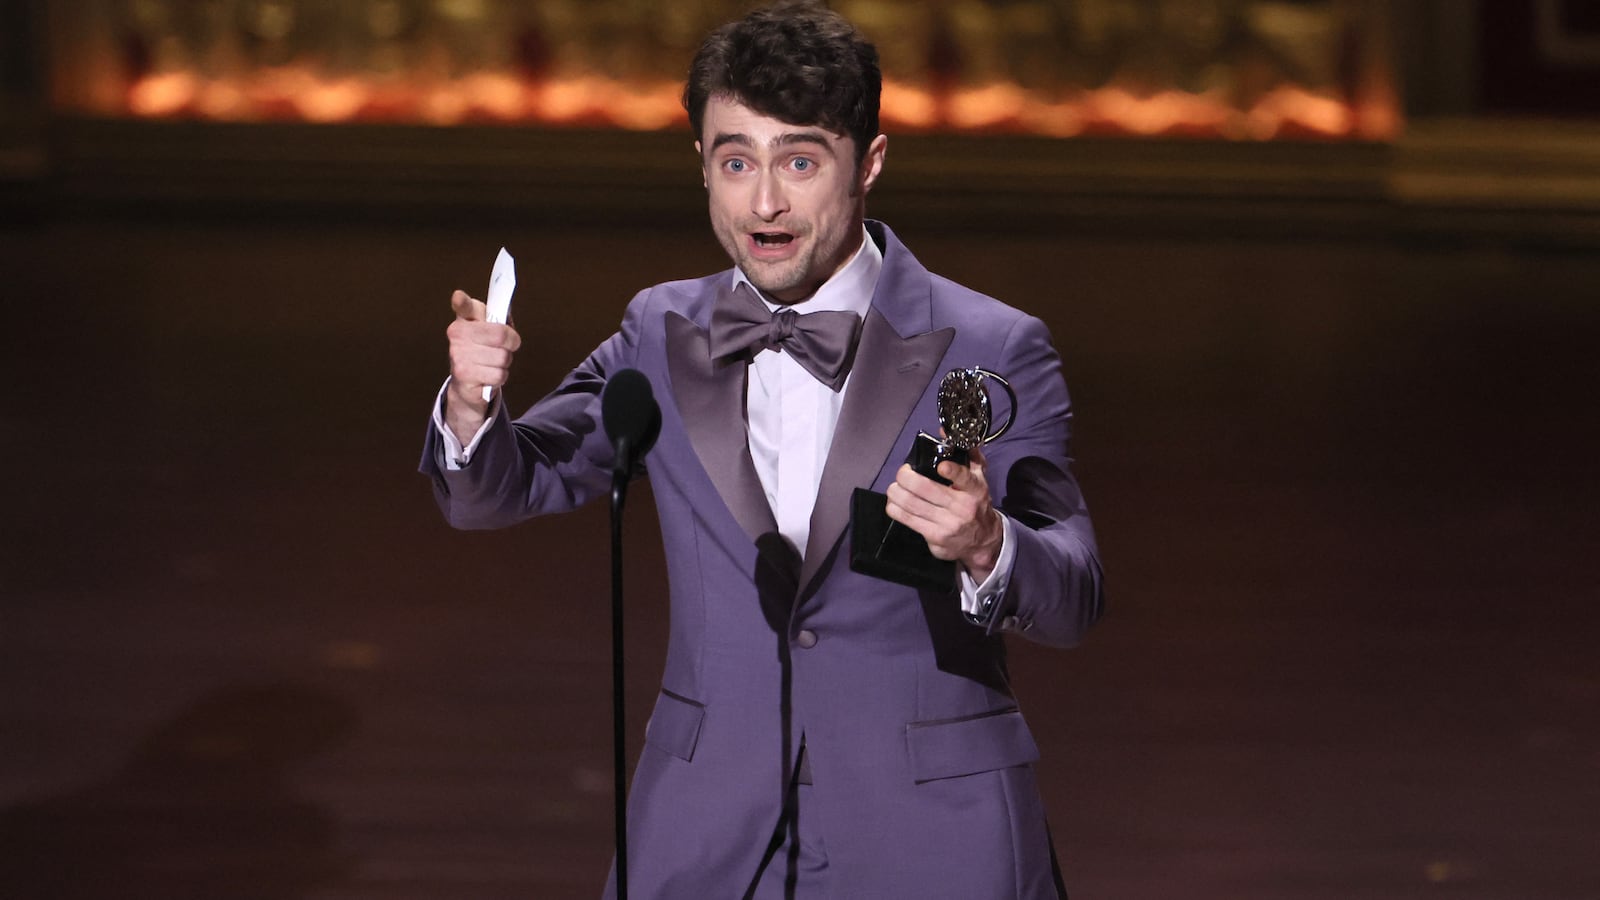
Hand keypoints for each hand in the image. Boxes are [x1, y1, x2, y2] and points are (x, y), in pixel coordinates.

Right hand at [444, 289, 521, 444]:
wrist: (466, 384)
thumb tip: (505, 306)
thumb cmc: (482, 351)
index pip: (463, 307)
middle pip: (502, 335)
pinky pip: (498, 376)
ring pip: (503, 357)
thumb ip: (498, 316)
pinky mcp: (464, 378)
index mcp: (463, 321)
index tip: (459, 296)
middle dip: (511, 344)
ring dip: (504, 363)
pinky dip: (500, 377)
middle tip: (503, 348)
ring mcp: (458, 357)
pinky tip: (488, 375)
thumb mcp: (489, 330)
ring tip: (493, 363)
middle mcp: (457, 337)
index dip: (462, 301)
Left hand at [884, 444, 1003, 580]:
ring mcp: (948, 525)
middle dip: (905, 477)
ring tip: (894, 487)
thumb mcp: (979, 477)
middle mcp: (962, 508)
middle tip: (902, 473)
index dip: (952, 471)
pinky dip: (895, 508)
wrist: (983, 540)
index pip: (965, 478)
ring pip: (911, 504)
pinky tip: (894, 502)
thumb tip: (943, 431)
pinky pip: (907, 520)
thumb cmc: (976, 503)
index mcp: (975, 489)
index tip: (941, 466)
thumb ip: (967, 453)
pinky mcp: (935, 538)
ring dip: (896, 492)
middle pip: (926, 489)